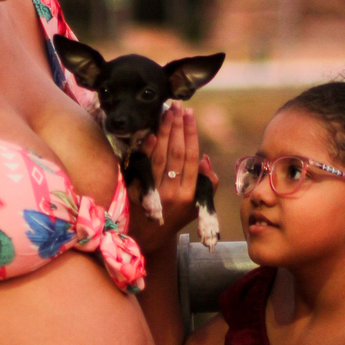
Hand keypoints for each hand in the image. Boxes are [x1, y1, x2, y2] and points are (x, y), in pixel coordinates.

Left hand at [128, 105, 218, 254]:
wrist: (145, 238)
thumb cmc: (173, 219)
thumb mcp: (196, 207)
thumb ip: (207, 184)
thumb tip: (204, 158)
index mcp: (188, 194)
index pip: (191, 158)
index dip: (192, 135)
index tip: (190, 115)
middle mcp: (172, 192)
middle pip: (176, 153)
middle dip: (178, 127)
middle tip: (177, 106)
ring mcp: (154, 192)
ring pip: (161, 156)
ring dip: (164, 131)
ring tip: (166, 111)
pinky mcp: (137, 191)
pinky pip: (143, 166)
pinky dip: (147, 148)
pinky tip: (151, 132)